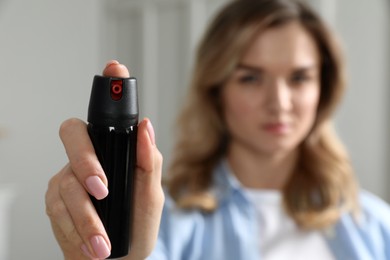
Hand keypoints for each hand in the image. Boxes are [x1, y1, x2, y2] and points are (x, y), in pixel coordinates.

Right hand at [45, 61, 163, 258]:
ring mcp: (68, 178)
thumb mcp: (151, 195)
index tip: (116, 68)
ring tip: (103, 242)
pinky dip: (76, 229)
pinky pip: (57, 209)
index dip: (110, 89)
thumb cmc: (138, 225)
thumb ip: (150, 162)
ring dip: (86, 217)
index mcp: (115, 151)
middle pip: (72, 135)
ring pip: (65, 182)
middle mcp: (89, 158)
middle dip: (86, 162)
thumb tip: (146, 126)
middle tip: (103, 188)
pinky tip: (90, 244)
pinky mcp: (55, 201)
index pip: (108, 115)